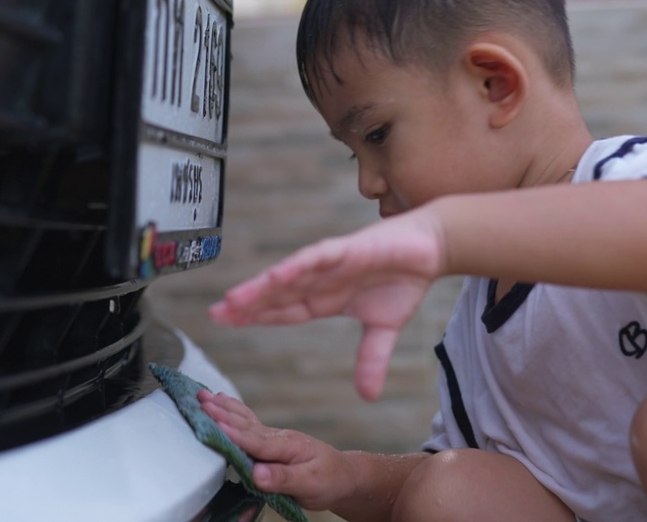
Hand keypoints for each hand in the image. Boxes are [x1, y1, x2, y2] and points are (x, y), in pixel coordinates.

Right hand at [199, 389, 353, 510]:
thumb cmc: (329, 480)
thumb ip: (283, 478)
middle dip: (220, 413)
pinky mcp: (270, 442)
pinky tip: (224, 402)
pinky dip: (233, 412)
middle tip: (199, 400)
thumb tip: (257, 474)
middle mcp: (276, 438)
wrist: (343, 476)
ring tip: (203, 394)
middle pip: (244, 424)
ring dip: (223, 408)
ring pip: (244, 420)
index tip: (212, 422)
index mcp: (285, 447)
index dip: (233, 432)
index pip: (254, 441)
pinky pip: (248, 424)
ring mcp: (273, 438)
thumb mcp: (310, 483)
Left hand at [208, 209, 445, 399]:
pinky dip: (297, 267)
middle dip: (247, 305)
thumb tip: (368, 397)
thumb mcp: (384, 330)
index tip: (226, 324)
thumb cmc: (403, 281)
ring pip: (289, 277)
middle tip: (215, 315)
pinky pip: (316, 258)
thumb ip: (371, 359)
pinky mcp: (346, 249)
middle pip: (276, 295)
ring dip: (262, 288)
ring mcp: (330, 264)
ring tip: (234, 301)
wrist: (431, 250)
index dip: (255, 317)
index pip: (283, 311)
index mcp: (325, 299)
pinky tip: (276, 275)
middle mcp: (320, 281)